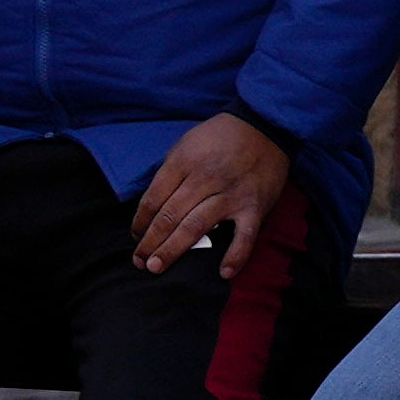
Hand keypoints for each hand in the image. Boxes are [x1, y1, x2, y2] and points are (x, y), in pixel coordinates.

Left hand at [130, 113, 301, 278]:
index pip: (153, 199)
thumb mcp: (186, 143)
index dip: (140, 222)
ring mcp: (230, 194)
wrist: (264, 126)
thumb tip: (151, 202)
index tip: (136, 236)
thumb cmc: (220, 136)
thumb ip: (169, 170)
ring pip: (196, 226)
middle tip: (140, 262)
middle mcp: (204, 179)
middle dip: (150, 242)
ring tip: (157, 267)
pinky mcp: (254, 206)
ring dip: (174, 249)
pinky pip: (244, 235)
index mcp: (183, 162)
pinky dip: (235, 255)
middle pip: (169, 216)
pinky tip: (223, 272)